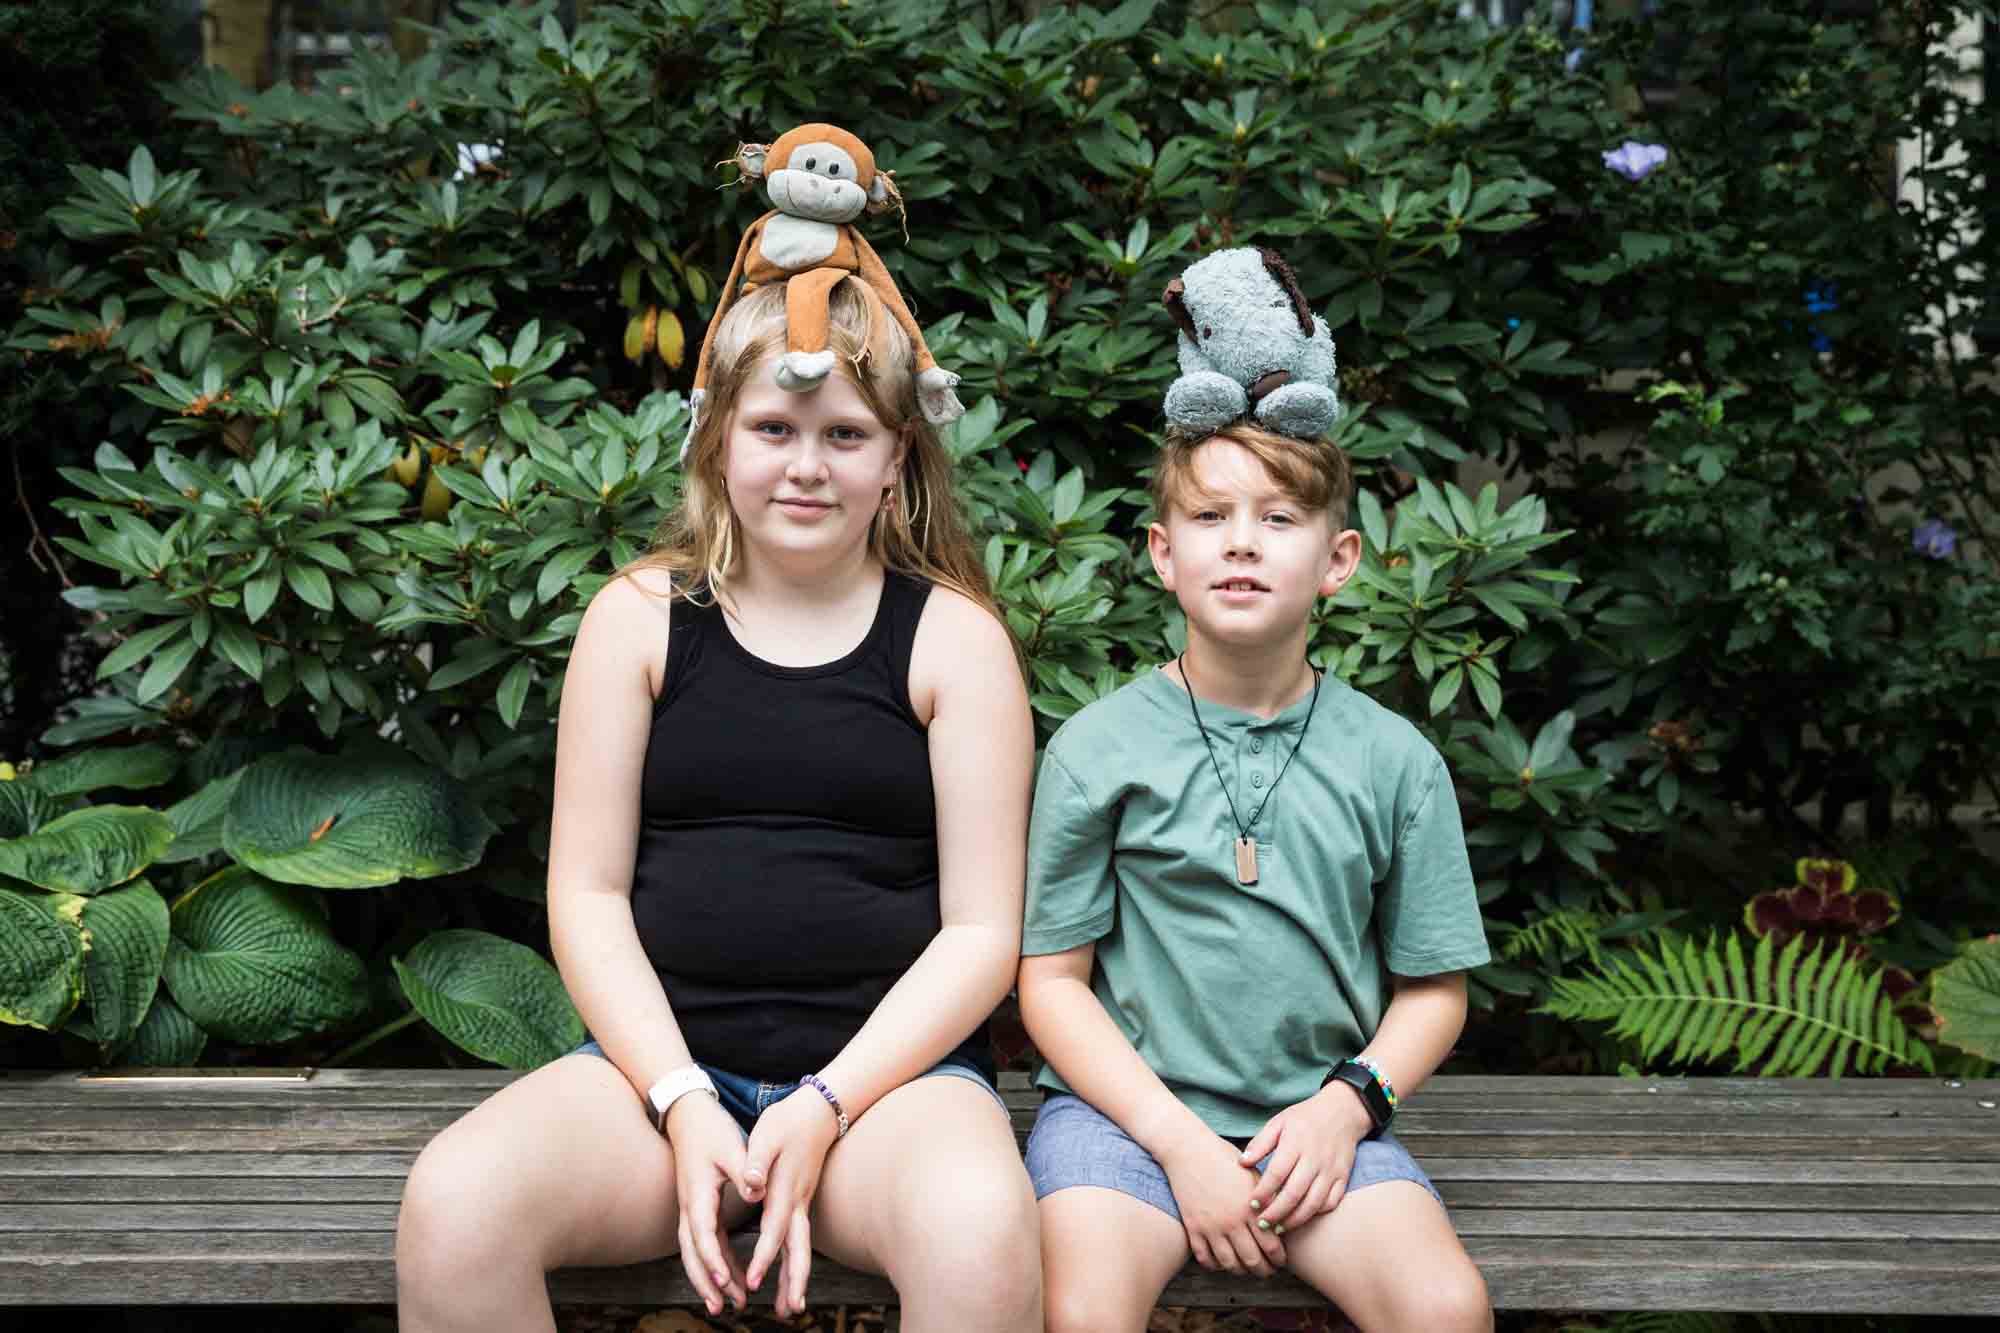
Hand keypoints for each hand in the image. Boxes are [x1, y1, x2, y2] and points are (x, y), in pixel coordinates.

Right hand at [667, 1092, 752, 1315]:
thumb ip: (746, 1171)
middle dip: (706, 1281)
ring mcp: (691, 1209)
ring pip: (694, 1253)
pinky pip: (704, 1242)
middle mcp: (689, 1207)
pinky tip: (729, 1278)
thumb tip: (756, 1192)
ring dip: (708, 1278)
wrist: (689, 1115)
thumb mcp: (731, 1147)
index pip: (702, 1234)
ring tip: (726, 1305)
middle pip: (692, 1253)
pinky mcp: (698, 1208)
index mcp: (698, 1194)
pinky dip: (715, 1262)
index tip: (723, 1280)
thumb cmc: (711, 1130)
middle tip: (722, 1307)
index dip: (712, 1259)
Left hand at [741, 1084, 841, 1316]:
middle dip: (794, 1280)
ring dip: (797, 1278)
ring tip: (792, 1308)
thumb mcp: (767, 1134)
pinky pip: (799, 1239)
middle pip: (798, 1248)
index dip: (763, 1256)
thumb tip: (751, 1184)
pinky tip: (791, 1278)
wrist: (818, 1111)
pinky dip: (795, 1262)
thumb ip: (757, 1160)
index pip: (773, 1230)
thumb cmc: (788, 1121)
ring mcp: (802, 1203)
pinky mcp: (802, 1202)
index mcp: (784, 1189)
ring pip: (802, 1247)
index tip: (754, 1281)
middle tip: (790, 1310)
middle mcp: (797, 1201)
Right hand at [1158, 1131, 1285, 1275]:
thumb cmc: (1224, 1158)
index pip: (1271, 1245)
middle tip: (1267, 1271)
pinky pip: (1205, 1258)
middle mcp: (1231, 1221)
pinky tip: (1221, 1262)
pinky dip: (1215, 1265)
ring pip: (1229, 1264)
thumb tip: (1281, 1220)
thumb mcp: (1252, 1175)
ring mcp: (1211, 1226)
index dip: (1279, 1259)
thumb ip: (1267, 1199)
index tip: (1280, 1261)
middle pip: (1252, 1260)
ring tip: (1246, 1268)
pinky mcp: (1193, 1227)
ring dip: (1240, 1271)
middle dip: (1263, 1270)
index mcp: (1250, 1207)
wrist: (1188, 1149)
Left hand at [1239, 1084, 1373, 1232]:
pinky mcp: (1343, 1177)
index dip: (1263, 1192)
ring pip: (1313, 1203)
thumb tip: (1242, 1163)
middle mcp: (1315, 1159)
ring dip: (1295, 1219)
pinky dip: (1316, 1213)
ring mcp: (1331, 1170)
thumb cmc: (1305, 1118)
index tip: (1252, 1205)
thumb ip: (1260, 1143)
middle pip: (1294, 1193)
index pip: (1277, 1173)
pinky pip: (1331, 1202)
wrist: (1342, 1112)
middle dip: (1276, 1213)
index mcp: (1296, 1143)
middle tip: (1261, 1225)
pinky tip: (1301, 1217)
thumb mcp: (1279, 1122)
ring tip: (1279, 1228)